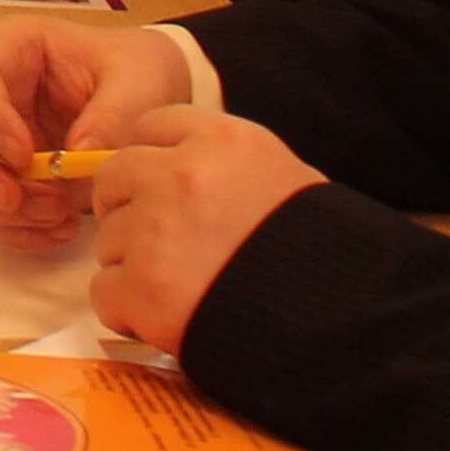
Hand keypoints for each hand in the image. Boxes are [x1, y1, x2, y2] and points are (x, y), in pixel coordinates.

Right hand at [0, 15, 194, 245]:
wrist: (145, 99)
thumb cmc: (134, 74)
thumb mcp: (139, 83)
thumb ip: (113, 115)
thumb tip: (78, 156)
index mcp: (9, 48)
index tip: (24, 156)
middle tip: (11, 200)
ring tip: (59, 215)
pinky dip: (15, 229)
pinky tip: (60, 229)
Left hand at [82, 106, 323, 353]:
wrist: (345, 324)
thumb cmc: (323, 255)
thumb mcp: (282, 179)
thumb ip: (224, 166)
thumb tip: (170, 168)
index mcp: (223, 140)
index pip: (150, 126)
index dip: (151, 162)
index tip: (163, 191)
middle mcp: (182, 174)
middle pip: (114, 177)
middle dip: (129, 211)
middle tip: (161, 246)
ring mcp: (157, 230)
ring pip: (107, 240)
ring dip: (132, 267)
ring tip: (181, 291)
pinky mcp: (143, 288)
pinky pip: (104, 294)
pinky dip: (127, 313)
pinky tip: (165, 321)